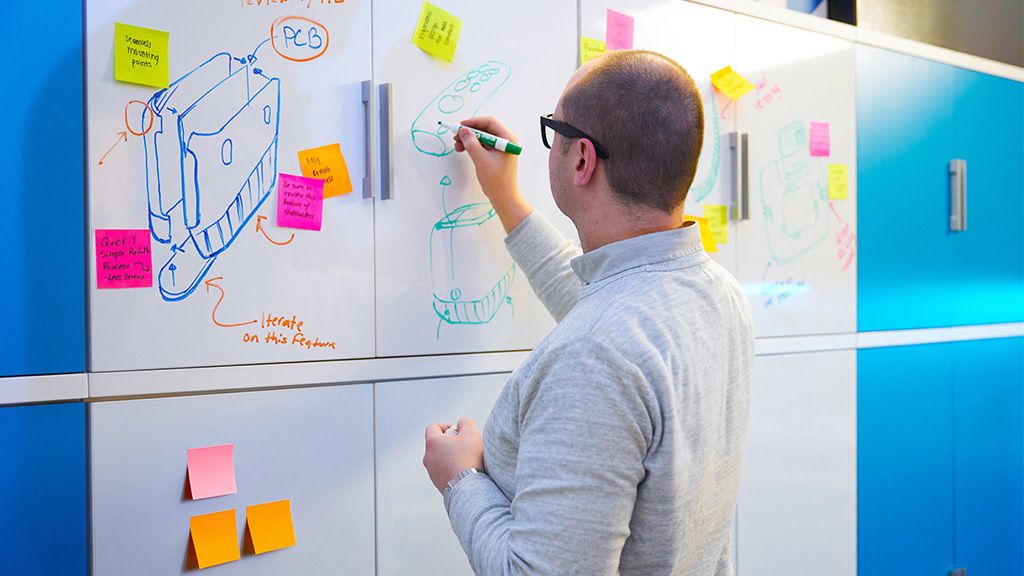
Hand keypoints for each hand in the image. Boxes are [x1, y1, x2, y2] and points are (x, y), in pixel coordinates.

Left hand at [423, 418, 484, 493]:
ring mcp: (431, 473)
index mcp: (432, 443)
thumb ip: (465, 423)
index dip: (445, 426)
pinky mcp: (438, 484)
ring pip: (440, 459)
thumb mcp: (471, 433)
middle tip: (464, 445)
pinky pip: (444, 472)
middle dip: (450, 442)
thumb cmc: (469, 458)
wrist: (468, 488)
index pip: (433, 428)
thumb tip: (460, 424)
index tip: (457, 432)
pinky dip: (452, 469)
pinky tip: (466, 472)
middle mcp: (428, 458)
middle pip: (436, 444)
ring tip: (466, 460)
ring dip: (450, 457)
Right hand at [454, 117, 533, 233]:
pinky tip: (462, 149)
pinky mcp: (496, 154)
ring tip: (457, 144)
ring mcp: (501, 147)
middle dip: (470, 131)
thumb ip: (471, 143)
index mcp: (508, 139)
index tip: (460, 126)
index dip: (474, 122)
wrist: (503, 197)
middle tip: (456, 135)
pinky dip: (472, 145)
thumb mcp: (481, 160)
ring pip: (482, 137)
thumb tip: (463, 130)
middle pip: (485, 128)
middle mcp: (506, 141)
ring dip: (469, 139)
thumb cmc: (497, 181)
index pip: (490, 122)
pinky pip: (482, 144)